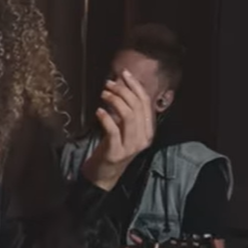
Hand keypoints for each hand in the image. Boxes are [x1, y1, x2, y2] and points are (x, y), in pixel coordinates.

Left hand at [81, 69, 154, 189]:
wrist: (105, 174)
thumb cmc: (113, 147)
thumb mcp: (124, 128)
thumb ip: (127, 111)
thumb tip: (121, 86)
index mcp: (148, 130)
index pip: (145, 102)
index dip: (135, 85)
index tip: (124, 73)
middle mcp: (143, 137)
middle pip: (137, 106)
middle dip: (122, 90)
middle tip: (108, 84)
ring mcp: (131, 146)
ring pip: (128, 116)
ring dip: (114, 100)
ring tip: (103, 94)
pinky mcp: (117, 152)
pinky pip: (113, 130)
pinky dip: (105, 118)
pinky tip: (98, 111)